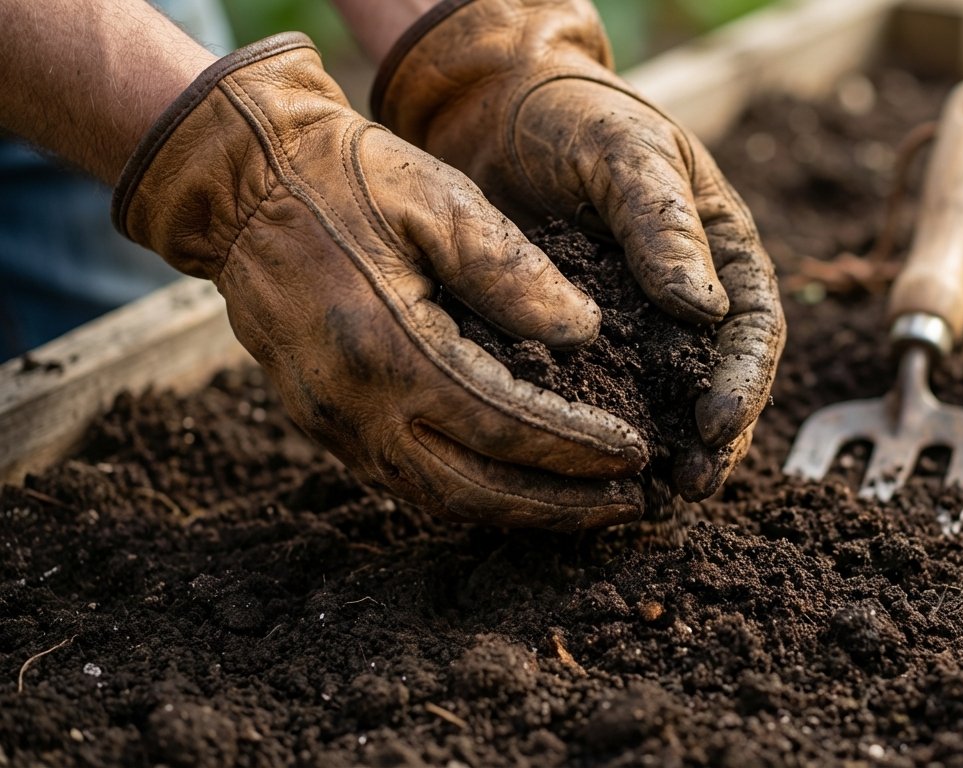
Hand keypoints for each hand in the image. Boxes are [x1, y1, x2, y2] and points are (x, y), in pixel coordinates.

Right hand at [115, 34, 650, 528]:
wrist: (242, 185)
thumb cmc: (348, 179)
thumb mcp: (439, 199)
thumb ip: (514, 270)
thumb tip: (585, 333)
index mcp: (386, 346)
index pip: (503, 424)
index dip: (575, 448)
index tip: (634, 454)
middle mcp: (353, 405)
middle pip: (473, 488)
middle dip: (558, 504)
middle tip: (627, 504)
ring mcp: (331, 423)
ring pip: (436, 500)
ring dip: (516, 512)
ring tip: (586, 507)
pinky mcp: (323, 424)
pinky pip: (403, 484)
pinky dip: (469, 496)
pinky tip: (516, 488)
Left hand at [371, 0, 785, 499]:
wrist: (488, 109)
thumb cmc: (572, 116)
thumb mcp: (626, 154)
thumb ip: (664, 224)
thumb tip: (705, 309)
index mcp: (721, 253)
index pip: (753, 329)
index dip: (744, 382)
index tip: (716, 423)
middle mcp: (686, 301)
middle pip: (716, 384)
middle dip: (709, 441)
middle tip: (687, 485)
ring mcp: (633, 330)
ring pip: (660, 406)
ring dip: (660, 456)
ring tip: (644, 499)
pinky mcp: (577, 349)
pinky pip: (597, 401)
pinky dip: (597, 440)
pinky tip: (582, 475)